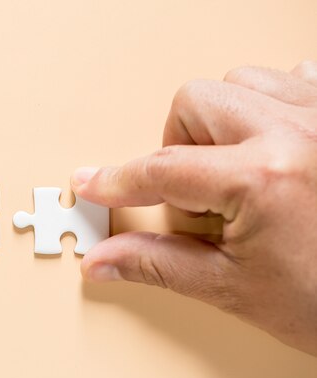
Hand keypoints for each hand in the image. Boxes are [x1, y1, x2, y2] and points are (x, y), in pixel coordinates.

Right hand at [72, 61, 316, 355]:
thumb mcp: (232, 288)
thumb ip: (156, 264)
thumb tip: (103, 260)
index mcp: (265, 177)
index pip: (162, 169)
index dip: (117, 180)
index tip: (93, 182)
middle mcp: (300, 132)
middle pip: (196, 101)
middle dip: (177, 146)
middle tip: (195, 193)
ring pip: (240, 82)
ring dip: (221, 124)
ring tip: (235, 172)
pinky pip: (294, 78)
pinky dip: (268, 105)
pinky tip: (273, 146)